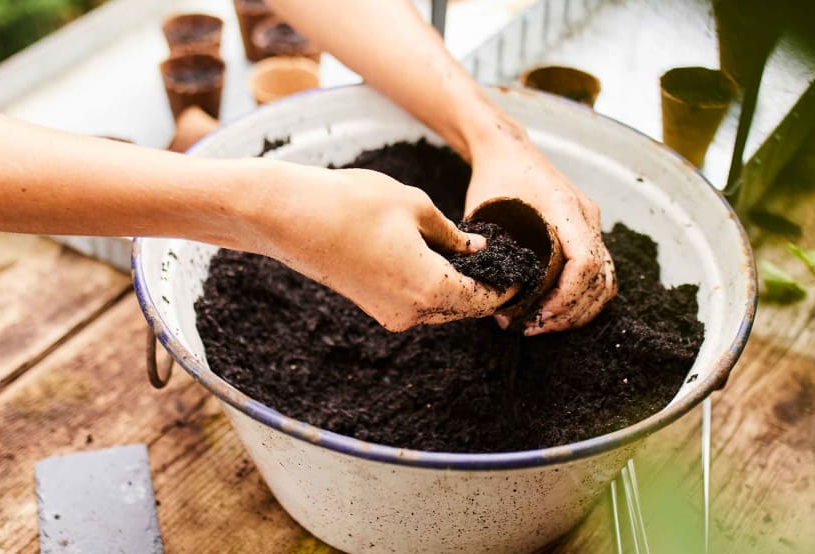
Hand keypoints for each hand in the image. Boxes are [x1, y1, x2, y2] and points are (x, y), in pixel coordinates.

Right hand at [251, 166, 515, 330]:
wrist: (289, 217)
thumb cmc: (352, 202)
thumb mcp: (414, 205)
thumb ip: (452, 233)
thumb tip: (477, 250)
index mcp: (431, 288)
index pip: (487, 298)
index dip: (510, 284)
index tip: (526, 267)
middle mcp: (412, 312)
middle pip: (467, 308)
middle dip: (488, 287)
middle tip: (508, 261)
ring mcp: (390, 314)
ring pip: (442, 307)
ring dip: (461, 287)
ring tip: (478, 256)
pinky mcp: (374, 307)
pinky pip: (419, 302)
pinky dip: (436, 286)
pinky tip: (441, 258)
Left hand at [465, 122, 616, 334]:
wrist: (507, 150)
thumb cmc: (492, 178)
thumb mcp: (485, 213)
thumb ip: (491, 252)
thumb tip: (491, 297)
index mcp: (565, 208)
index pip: (585, 263)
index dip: (567, 297)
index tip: (540, 314)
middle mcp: (586, 215)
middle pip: (601, 278)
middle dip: (571, 311)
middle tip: (536, 327)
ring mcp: (591, 222)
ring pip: (605, 279)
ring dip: (581, 308)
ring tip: (545, 323)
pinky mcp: (586, 229)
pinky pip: (600, 270)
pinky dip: (584, 295)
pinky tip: (558, 309)